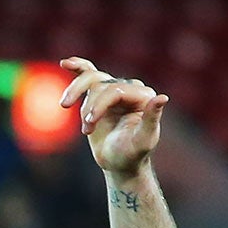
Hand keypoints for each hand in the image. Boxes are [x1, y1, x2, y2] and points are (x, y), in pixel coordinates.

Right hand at [59, 57, 167, 182]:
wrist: (119, 163)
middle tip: (86, 131)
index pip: (115, 91)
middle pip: (101, 85)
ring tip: (66, 108)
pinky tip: (65, 64)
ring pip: (91, 79)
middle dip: (89, 107)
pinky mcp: (101, 92)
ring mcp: (115, 88)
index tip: (87, 129)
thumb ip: (151, 119)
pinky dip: (78, 67)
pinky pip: (89, 73)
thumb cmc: (132, 154)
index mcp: (144, 96)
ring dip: (76, 95)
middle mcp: (131, 88)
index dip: (98, 106)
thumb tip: (162, 97)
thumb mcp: (142, 140)